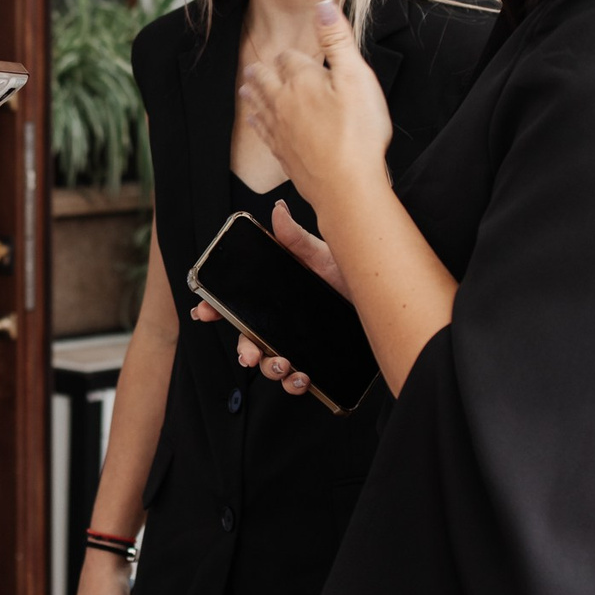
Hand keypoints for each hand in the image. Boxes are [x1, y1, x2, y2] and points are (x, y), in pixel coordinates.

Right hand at [184, 201, 341, 395]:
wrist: (390, 301)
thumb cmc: (354, 277)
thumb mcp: (326, 255)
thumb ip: (297, 239)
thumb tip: (277, 210)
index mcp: (277, 297)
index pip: (238, 304)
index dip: (215, 308)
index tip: (204, 312)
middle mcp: (283, 322)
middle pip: (248, 339)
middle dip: (242, 349)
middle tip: (248, 353)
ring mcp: (299, 344)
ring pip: (270, 364)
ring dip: (269, 369)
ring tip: (283, 365)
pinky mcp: (318, 363)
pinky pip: (296, 381)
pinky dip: (294, 384)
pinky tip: (303, 378)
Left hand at [237, 1, 389, 206]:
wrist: (346, 186)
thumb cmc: (358, 133)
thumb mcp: (356, 77)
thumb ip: (337, 39)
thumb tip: (323, 4)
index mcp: (302, 81)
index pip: (288, 58)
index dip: (291, 54)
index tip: (294, 54)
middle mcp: (283, 103)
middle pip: (266, 80)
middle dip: (263, 71)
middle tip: (255, 67)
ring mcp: (280, 130)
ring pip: (259, 105)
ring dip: (252, 93)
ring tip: (246, 87)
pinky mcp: (282, 153)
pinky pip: (262, 132)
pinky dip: (256, 122)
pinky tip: (254, 122)